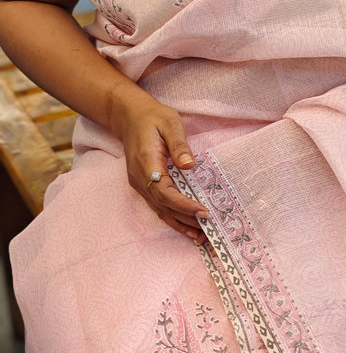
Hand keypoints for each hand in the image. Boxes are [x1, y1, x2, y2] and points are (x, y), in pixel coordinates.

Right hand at [113, 89, 208, 241]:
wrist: (129, 116)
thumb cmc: (153, 117)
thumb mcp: (169, 123)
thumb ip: (179, 144)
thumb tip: (190, 165)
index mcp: (146, 163)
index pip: (165, 191)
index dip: (183, 204)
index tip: (203, 211)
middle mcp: (140, 178)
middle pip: (163, 205)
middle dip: (186, 218)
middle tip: (210, 227)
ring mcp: (139, 184)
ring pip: (160, 210)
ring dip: (180, 224)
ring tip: (201, 236)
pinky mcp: (143, 185)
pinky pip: (158, 206)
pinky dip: (173, 218)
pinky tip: (188, 227)